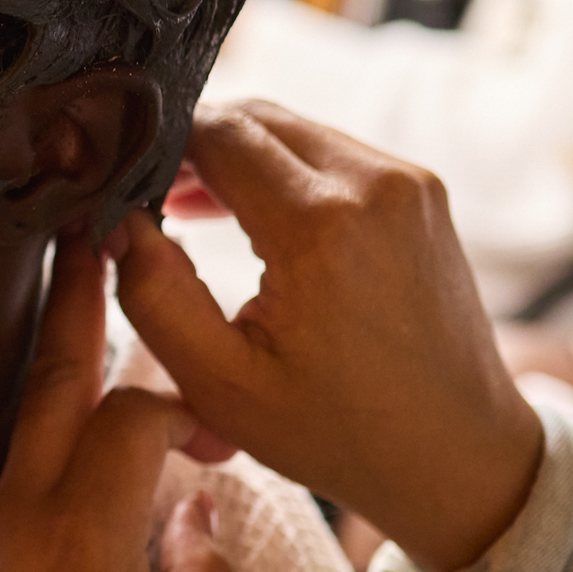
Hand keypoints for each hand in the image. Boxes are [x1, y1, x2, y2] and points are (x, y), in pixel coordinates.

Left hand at [0, 234, 234, 571]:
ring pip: (24, 433)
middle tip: (92, 222)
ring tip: (83, 309)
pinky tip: (83, 472)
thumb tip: (205, 515)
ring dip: (60, 376)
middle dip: (76, 299)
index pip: (130, 414)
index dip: (181, 401)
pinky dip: (49, 456)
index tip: (221, 427)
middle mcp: (11, 517)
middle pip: (49, 383)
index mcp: (76, 535)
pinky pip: (10, 486)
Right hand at [114, 99, 541, 571]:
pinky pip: (331, 152)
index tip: (123, 185)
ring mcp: (409, 184)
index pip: (218, 133)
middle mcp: (374, 186)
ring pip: (293, 130)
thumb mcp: (220, 381)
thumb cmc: (338, 431)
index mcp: (321, 226)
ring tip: (192, 209)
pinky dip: (283, 170)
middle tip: (151, 196)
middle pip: (256, 117)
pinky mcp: (423, 194)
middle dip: (195, 145)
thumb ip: (152, 294)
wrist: (458, 454)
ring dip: (238, 156)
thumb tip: (115, 224)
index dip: (159, 148)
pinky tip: (252, 218)